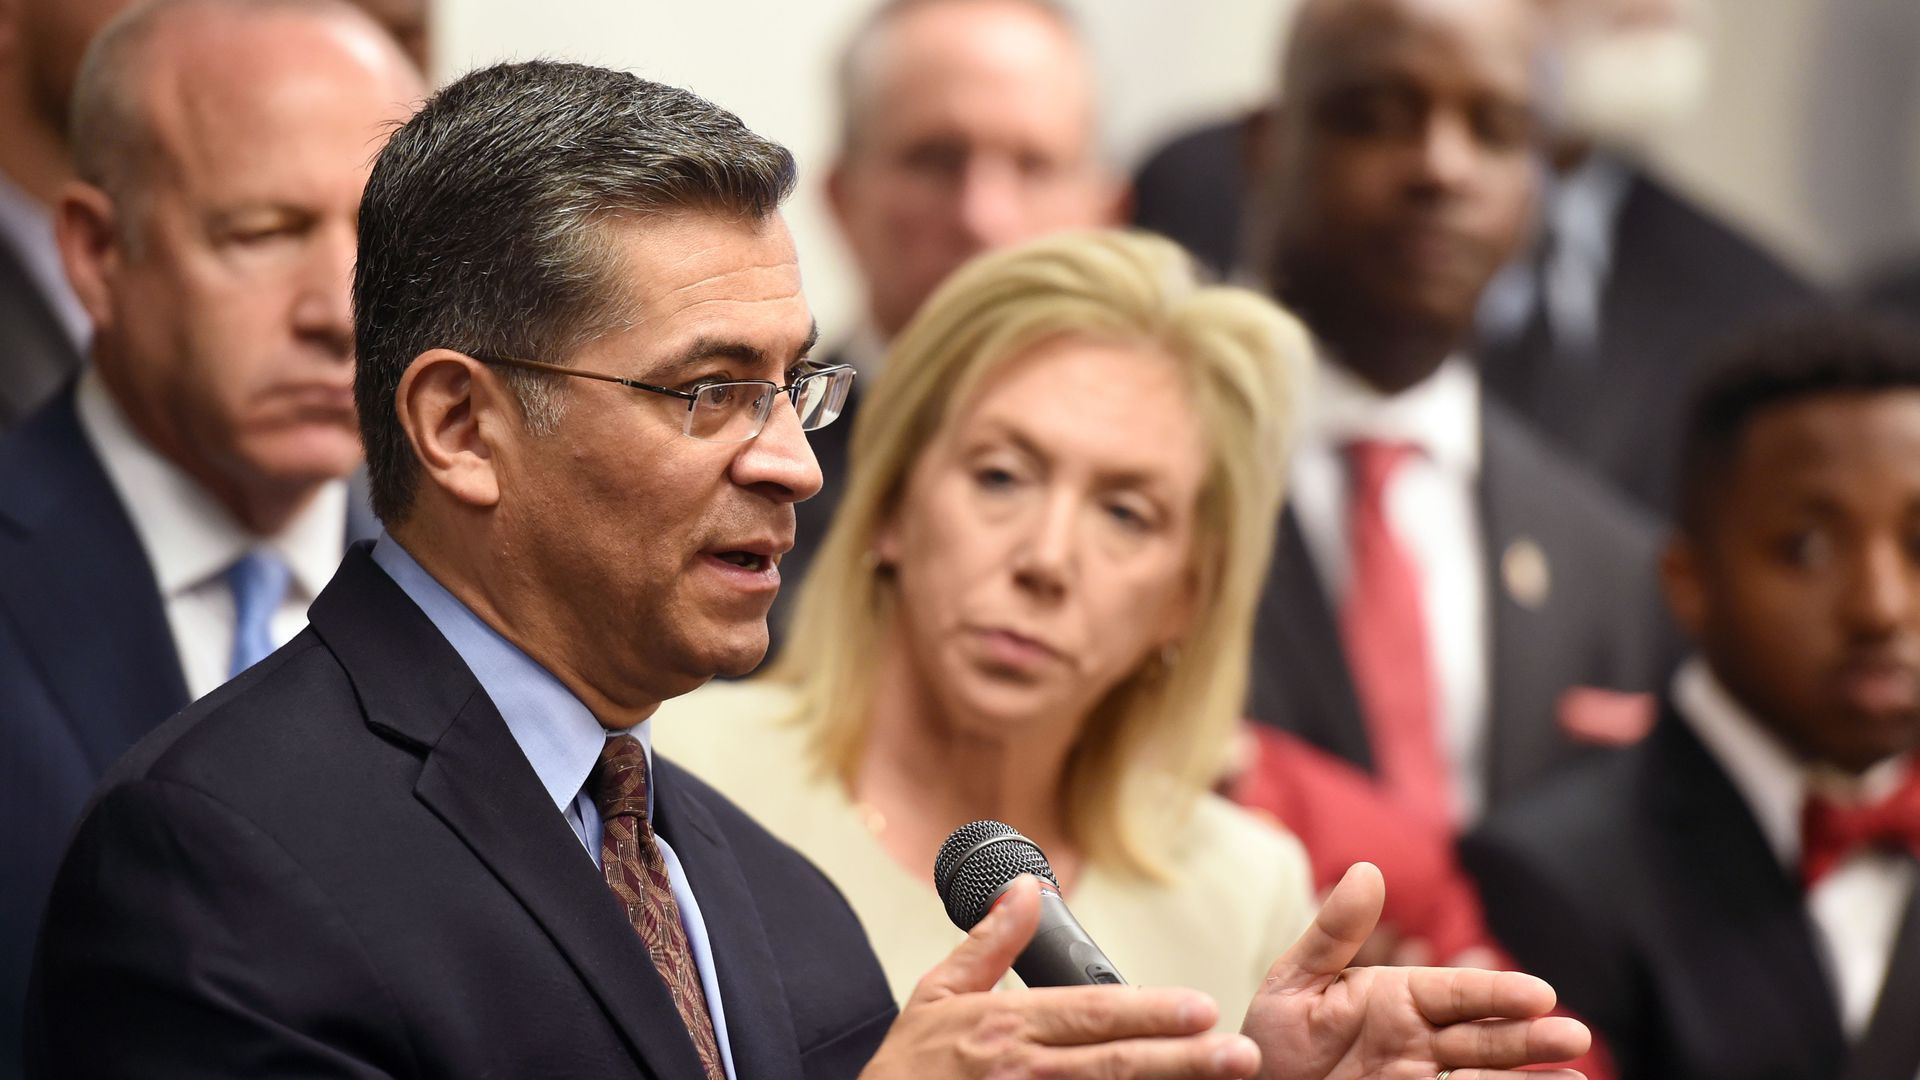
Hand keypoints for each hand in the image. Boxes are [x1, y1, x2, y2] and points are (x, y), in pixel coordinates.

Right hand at [861, 875, 1261, 1078]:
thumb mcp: (937, 994)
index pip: (1091, 1016)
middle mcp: (1022, 1072)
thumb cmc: (910, 1068)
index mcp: (1005, 1028)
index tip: (1202, 1007)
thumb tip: (1026, 887)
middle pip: (1115, 1064)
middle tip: (1240, 1053)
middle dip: (1184, 1059)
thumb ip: (990, 943)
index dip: (1150, 1012)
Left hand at [1241, 863, 1590, 1079]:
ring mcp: (1422, 1079)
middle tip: (1574, 1036)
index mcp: (1397, 997)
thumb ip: (1334, 933)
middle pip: (1484, 1034)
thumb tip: (1367, 870)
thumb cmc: (1274, 1038)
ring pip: (1484, 1074)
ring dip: (1529, 1076)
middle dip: (1528, 1037)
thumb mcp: (1296, 982)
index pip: (1456, 991)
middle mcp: (1420, 1039)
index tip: (1540, 995)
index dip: (1497, 992)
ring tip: (1575, 1078)